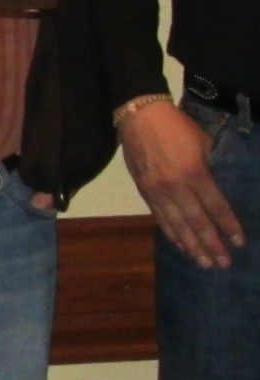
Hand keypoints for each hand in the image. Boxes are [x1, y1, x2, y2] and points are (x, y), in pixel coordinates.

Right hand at [123, 100, 242, 268]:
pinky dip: (171, 233)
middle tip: (223, 263)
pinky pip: (159, 217)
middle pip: (196, 222)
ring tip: (204, 262)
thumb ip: (208, 169)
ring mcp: (157, 191)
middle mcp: (175, 186)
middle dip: (212, 244)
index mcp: (194, 172)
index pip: (216, 206)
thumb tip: (215, 190)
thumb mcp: (202, 143)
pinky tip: (180, 245)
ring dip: (191, 245)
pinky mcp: (144, 191)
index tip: (240, 243)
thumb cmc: (177, 126)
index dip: (229, 226)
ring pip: (176, 224)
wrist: (139, 116)